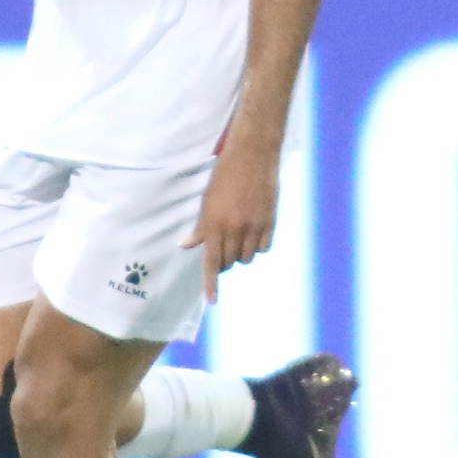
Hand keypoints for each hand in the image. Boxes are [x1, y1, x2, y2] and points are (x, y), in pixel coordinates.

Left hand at [182, 144, 279, 302]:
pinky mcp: (270, 221)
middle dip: (223, 260)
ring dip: (240, 253)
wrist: (252, 156)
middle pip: (229, 262)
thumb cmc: (224, 175)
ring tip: (238, 237)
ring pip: (246, 258)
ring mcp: (254, 226)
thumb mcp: (207, 201)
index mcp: (214, 224)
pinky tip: (253, 234)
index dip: (211, 284)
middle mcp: (234, 229)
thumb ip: (201, 227)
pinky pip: (263, 248)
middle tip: (222, 247)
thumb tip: (188, 246)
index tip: (212, 301)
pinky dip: (257, 246)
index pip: (211, 262)